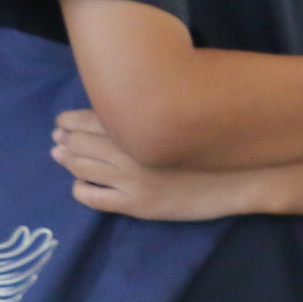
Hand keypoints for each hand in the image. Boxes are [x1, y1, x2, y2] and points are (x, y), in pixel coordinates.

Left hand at [51, 110, 297, 221]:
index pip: (91, 119)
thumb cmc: (220, 141)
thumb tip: (130, 98)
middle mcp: (129, 150)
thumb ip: (157, 106)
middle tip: (57, 138)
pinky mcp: (135, 204)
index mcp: (142, 124)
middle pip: (82, 143)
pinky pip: (93, 197)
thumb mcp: (188, 115)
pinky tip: (81, 184)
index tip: (62, 120)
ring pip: (82, 168)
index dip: (71, 120)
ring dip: (68, 161)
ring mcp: (130, 179)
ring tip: (61, 156)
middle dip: (65, 140)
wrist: (245, 177)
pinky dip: (80, 189)